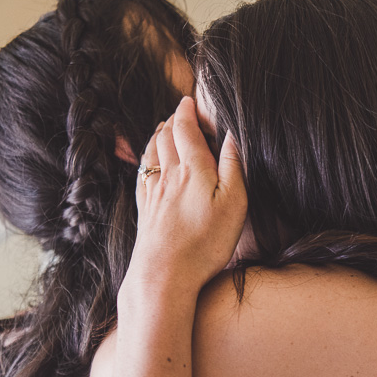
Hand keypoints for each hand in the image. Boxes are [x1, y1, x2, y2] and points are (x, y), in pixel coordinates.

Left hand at [125, 96, 246, 295]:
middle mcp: (168, 176)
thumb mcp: (233, 204)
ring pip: (152, 153)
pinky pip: (143, 174)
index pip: (185, 129)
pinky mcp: (145, 211)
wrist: (163, 275)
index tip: (189, 101)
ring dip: (157, 136)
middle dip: (173, 120)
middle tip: (180, 112)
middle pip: (165, 137)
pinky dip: (146, 159)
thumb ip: (233, 167)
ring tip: (163, 128)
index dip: (187, 112)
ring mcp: (153, 193)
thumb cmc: (204, 243)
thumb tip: (232, 136)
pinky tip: (148, 163)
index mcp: (193, 169)